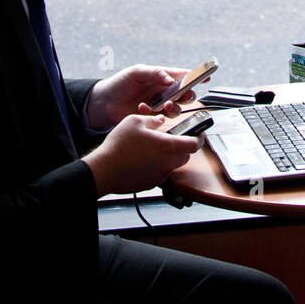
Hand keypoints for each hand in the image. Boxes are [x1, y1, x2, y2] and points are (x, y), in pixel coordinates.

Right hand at [83, 113, 202, 195]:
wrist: (105, 169)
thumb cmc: (119, 146)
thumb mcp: (135, 121)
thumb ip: (152, 120)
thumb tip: (159, 120)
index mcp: (168, 146)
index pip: (194, 144)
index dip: (198, 138)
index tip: (198, 134)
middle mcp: (167, 162)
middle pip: (185, 156)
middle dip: (182, 148)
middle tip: (172, 140)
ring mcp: (159, 175)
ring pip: (173, 165)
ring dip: (169, 157)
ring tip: (154, 149)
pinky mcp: (151, 183)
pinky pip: (161, 173)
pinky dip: (158, 166)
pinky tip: (144, 160)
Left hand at [85, 65, 195, 129]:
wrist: (105, 103)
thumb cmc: (121, 83)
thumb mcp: (136, 73)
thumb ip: (154, 73)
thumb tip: (170, 78)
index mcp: (163, 77)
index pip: (183, 76)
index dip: (196, 76)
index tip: (207, 76)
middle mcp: (164, 92)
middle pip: (185, 94)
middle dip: (188, 96)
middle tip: (183, 96)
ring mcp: (159, 106)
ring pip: (176, 109)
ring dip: (173, 108)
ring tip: (164, 105)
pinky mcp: (153, 119)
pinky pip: (162, 119)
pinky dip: (155, 115)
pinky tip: (143, 108)